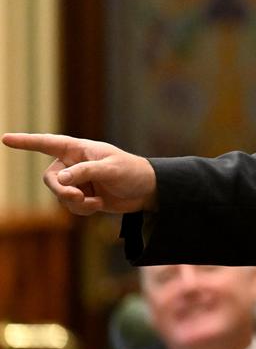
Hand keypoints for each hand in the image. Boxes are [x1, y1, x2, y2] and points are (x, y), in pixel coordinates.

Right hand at [2, 133, 156, 214]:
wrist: (148, 190)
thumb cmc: (133, 172)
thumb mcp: (111, 168)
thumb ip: (85, 172)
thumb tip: (61, 180)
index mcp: (79, 149)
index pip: (47, 143)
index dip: (26, 142)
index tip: (5, 139)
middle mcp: (74, 163)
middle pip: (51, 178)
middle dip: (61, 191)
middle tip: (78, 197)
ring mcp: (77, 181)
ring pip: (60, 195)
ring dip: (75, 203)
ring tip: (95, 203)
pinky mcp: (83, 196)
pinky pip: (70, 206)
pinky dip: (81, 209)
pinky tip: (97, 206)